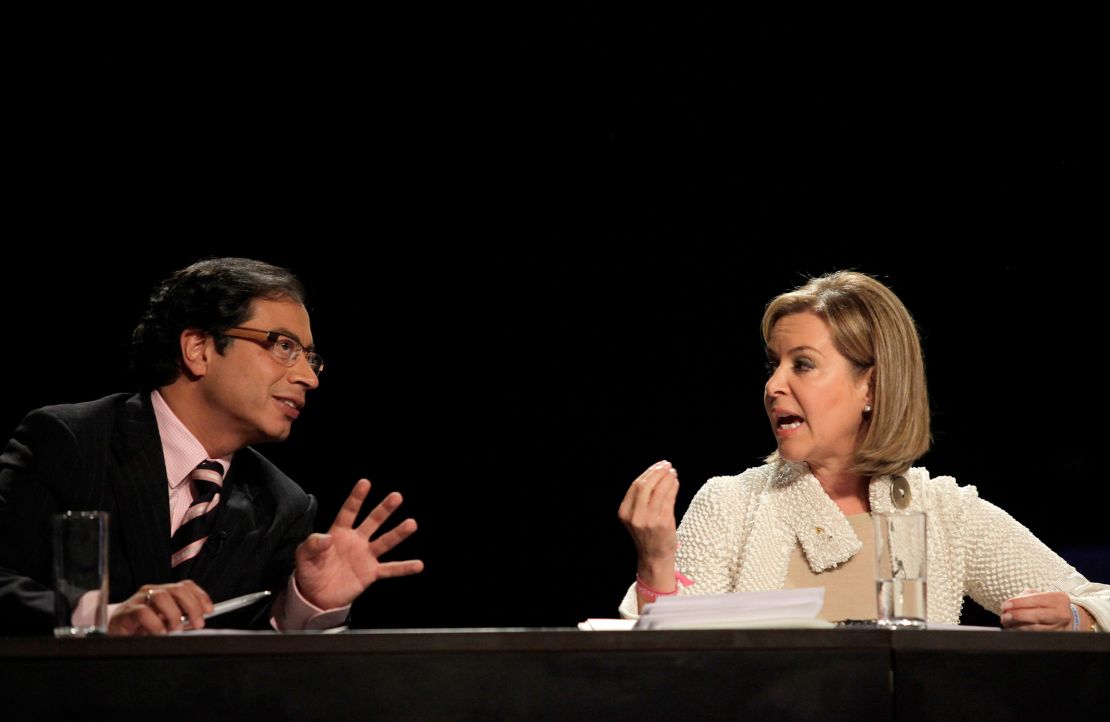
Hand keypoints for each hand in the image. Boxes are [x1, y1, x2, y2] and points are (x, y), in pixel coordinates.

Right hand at [108, 580, 213, 635]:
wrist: (113, 636)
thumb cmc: (140, 630)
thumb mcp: (165, 624)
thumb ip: (181, 620)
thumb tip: (198, 622)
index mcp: (163, 592)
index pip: (185, 586)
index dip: (200, 596)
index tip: (209, 610)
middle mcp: (151, 592)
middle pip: (177, 589)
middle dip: (192, 606)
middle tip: (197, 623)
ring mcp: (137, 600)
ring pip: (161, 596)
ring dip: (173, 614)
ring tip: (175, 629)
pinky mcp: (125, 613)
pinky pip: (142, 612)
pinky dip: (155, 623)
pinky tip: (159, 632)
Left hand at [293, 479, 423, 609]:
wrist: (316, 597)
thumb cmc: (309, 572)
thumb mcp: (303, 557)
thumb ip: (312, 545)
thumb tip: (326, 537)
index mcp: (339, 532)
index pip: (349, 511)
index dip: (356, 497)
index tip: (365, 483)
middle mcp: (356, 540)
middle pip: (373, 521)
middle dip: (384, 509)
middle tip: (396, 497)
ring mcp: (365, 556)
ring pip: (385, 542)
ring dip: (398, 533)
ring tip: (412, 524)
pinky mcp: (371, 573)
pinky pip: (390, 569)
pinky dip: (404, 568)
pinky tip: (418, 565)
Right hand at [618, 460, 678, 574]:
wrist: (655, 557)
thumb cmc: (648, 534)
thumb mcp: (637, 516)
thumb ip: (641, 498)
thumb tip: (656, 474)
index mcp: (624, 512)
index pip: (635, 486)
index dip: (648, 473)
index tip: (658, 465)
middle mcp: (635, 516)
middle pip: (645, 486)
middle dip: (657, 472)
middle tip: (667, 465)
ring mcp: (649, 520)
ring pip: (658, 491)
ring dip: (667, 478)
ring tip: (673, 472)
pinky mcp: (663, 523)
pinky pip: (669, 499)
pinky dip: (673, 488)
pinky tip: (675, 482)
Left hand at [1001, 590, 1088, 630]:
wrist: (1068, 618)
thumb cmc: (1050, 604)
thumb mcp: (1041, 595)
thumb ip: (1026, 596)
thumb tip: (1011, 603)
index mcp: (1058, 599)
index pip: (1037, 600)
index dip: (1019, 603)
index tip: (1006, 604)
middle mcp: (1061, 614)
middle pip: (1037, 615)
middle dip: (1018, 615)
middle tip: (1005, 615)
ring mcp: (1059, 627)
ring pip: (1035, 628)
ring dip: (1017, 625)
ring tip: (1006, 621)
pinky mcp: (1055, 637)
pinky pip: (1035, 635)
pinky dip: (1022, 631)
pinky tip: (1013, 627)